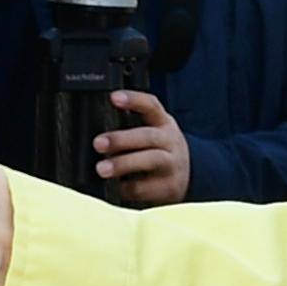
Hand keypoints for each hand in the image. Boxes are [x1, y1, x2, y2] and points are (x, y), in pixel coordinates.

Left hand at [92, 90, 191, 205]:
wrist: (188, 176)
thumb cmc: (160, 150)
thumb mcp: (153, 133)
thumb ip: (130, 129)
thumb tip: (99, 137)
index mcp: (163, 123)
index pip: (151, 106)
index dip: (133, 100)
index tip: (113, 98)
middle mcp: (170, 141)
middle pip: (148, 136)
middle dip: (121, 139)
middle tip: (98, 143)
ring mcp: (172, 165)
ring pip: (150, 161)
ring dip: (123, 164)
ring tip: (101, 169)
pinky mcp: (169, 187)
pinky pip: (146, 187)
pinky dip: (127, 188)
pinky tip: (114, 187)